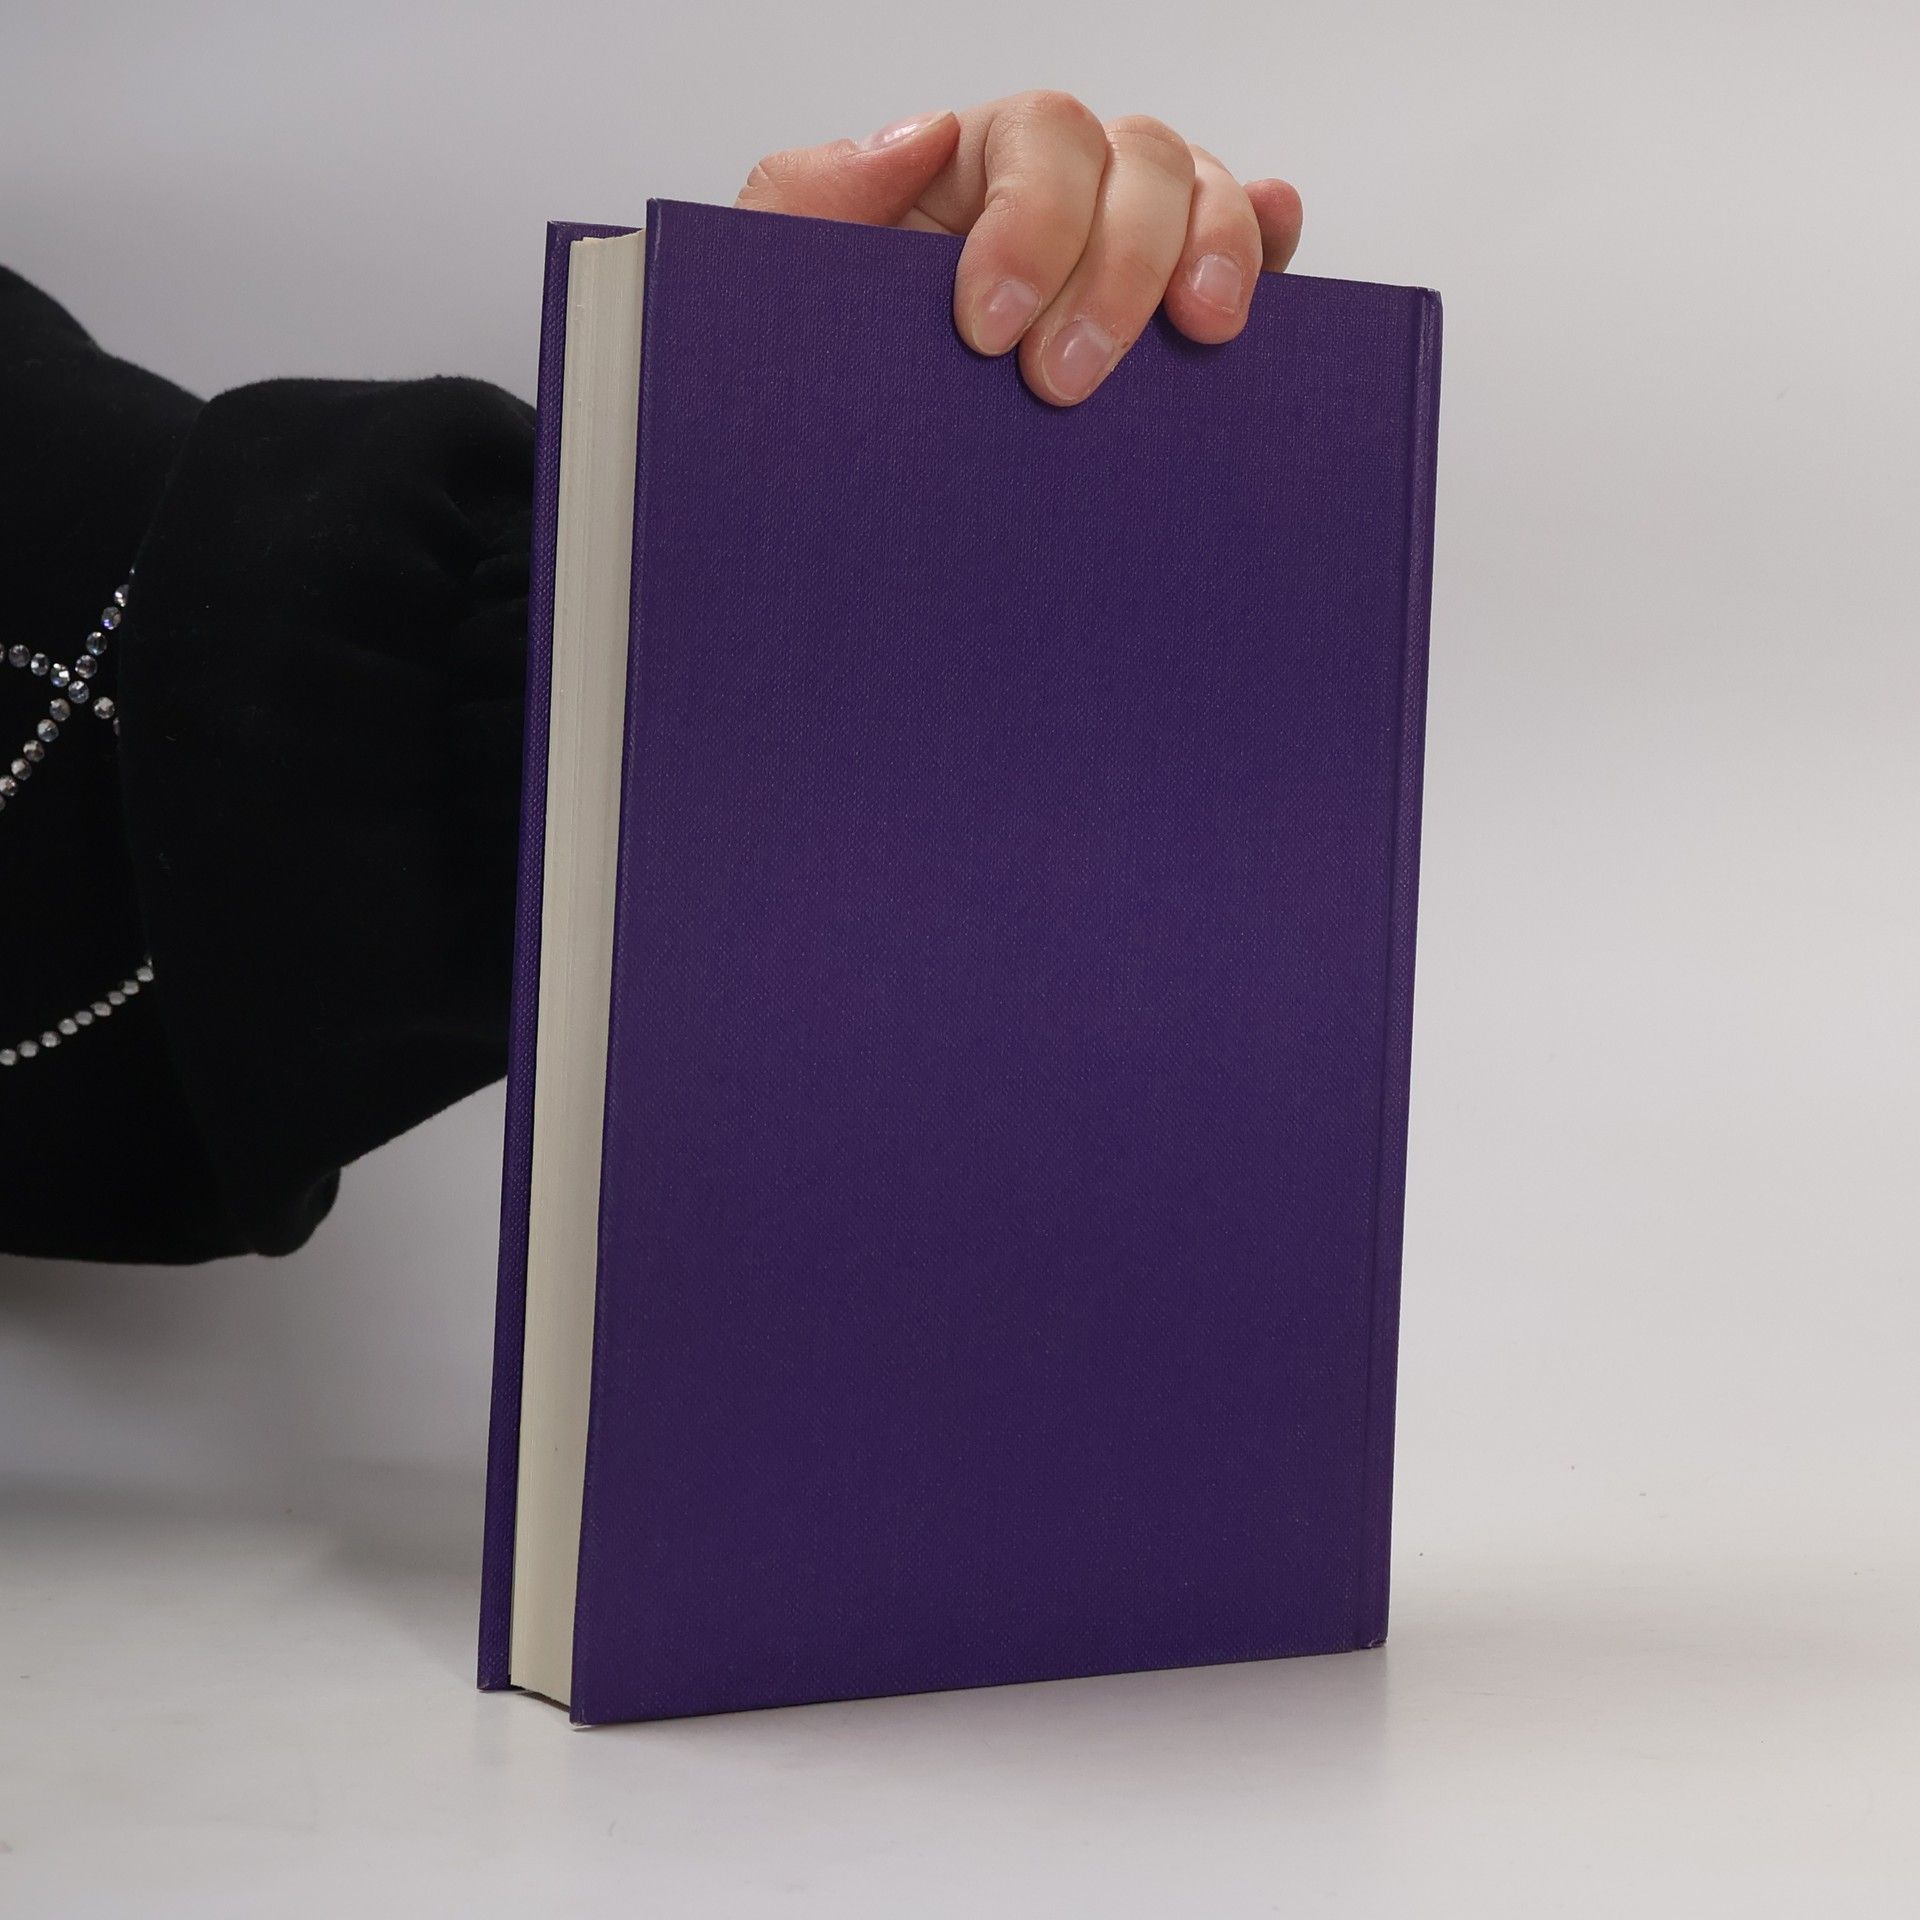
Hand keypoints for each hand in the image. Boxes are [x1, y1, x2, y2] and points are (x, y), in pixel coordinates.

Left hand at [736, 92, 1301, 407]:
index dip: (1033, 223)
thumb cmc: (820, 386)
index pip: (1039, 140)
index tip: (988, 328)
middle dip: (1118, 268)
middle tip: (1064, 380)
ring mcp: (1126, 249)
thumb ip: (809, 197)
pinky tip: (1265, 286)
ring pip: (1200, 195)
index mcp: (968, 173)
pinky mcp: (1174, 316)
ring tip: (1201, 335)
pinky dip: (1267, 247)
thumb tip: (918, 133)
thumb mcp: (777, 288)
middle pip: (1137, 161)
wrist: (847, 493)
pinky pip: (1248, 247)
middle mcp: (1059, 196)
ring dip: (1212, 253)